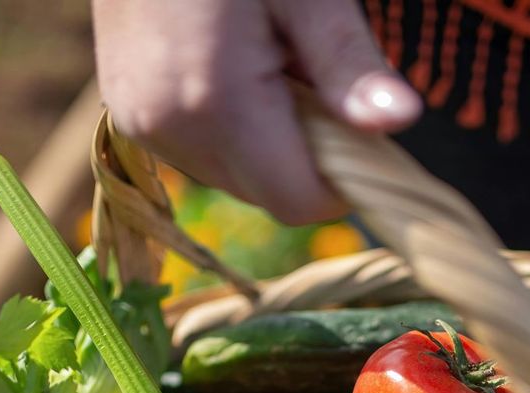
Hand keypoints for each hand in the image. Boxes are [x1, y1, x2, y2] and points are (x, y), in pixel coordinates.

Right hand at [92, 0, 421, 223]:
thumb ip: (347, 63)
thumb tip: (401, 121)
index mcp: (215, 103)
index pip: (299, 199)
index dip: (344, 178)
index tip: (362, 126)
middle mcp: (169, 128)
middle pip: (269, 193)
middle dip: (307, 151)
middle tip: (309, 65)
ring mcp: (140, 123)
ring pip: (237, 176)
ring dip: (270, 137)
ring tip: (268, 55)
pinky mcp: (128, 112)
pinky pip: (202, 150)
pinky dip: (233, 125)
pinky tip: (233, 62)